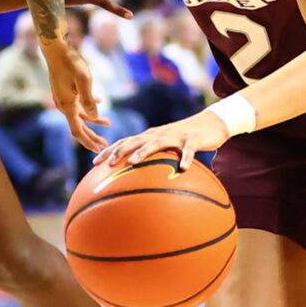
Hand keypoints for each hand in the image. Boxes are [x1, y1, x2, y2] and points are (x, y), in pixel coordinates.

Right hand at [40, 38, 108, 151]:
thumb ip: (89, 100)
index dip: (88, 141)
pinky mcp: (66, 91)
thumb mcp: (84, 80)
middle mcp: (63, 105)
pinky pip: (79, 103)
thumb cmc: (71, 62)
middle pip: (79, 126)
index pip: (77, 131)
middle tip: (105, 146)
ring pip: (80, 115)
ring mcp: (64, 98)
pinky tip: (100, 103)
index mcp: (67, 106)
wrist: (56, 49)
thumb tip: (94, 117)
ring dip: (94, 121)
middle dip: (92, 136)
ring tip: (109, 124)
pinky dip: (89, 106)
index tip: (99, 150)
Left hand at [96, 111, 229, 169]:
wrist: (211, 124)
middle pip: (135, 141)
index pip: (124, 142)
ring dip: (144, 152)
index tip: (94, 163)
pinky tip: (183, 169)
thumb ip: (152, 160)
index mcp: (149, 137)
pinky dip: (186, 158)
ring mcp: (175, 136)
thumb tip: (135, 183)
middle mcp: (158, 134)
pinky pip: (188, 150)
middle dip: (120, 151)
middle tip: (108, 164)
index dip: (109, 151)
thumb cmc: (184, 140)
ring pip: (156, 143)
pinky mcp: (192, 140)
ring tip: (134, 162)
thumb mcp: (165, 148)